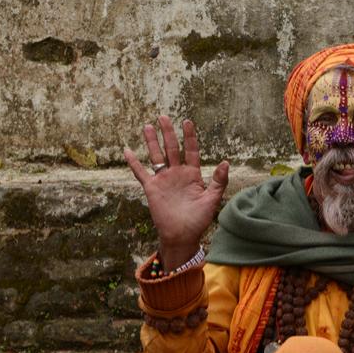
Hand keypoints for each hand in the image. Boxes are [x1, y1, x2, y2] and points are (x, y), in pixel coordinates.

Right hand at [123, 115, 228, 269]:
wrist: (182, 236)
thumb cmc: (199, 220)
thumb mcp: (212, 199)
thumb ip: (219, 181)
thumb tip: (226, 162)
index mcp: (193, 175)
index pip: (192, 151)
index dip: (190, 137)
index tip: (187, 122)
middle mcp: (177, 174)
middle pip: (172, 149)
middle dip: (168, 133)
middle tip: (163, 116)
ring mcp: (164, 180)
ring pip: (156, 156)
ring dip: (151, 142)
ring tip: (147, 126)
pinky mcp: (152, 188)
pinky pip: (141, 173)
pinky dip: (134, 163)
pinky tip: (127, 150)